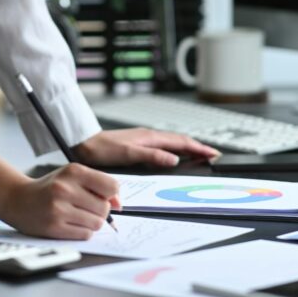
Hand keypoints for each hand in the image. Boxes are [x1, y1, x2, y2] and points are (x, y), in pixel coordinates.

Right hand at [2, 163, 120, 238]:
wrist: (18, 199)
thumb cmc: (50, 188)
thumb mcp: (72, 176)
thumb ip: (98, 185)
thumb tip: (118, 205)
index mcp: (74, 171)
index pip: (111, 186)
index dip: (111, 195)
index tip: (104, 197)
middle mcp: (66, 189)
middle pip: (104, 208)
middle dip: (100, 211)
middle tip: (86, 207)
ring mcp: (59, 209)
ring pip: (97, 223)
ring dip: (92, 222)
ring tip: (77, 215)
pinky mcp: (55, 227)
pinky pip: (85, 234)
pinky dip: (83, 231)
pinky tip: (70, 223)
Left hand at [72, 127, 219, 169]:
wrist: (84, 143)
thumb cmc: (102, 149)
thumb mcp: (128, 154)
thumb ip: (152, 156)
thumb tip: (174, 159)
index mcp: (150, 137)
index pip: (181, 142)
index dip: (198, 148)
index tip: (213, 154)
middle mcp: (149, 136)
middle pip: (180, 141)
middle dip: (197, 147)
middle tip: (212, 155)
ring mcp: (144, 139)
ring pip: (172, 143)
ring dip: (187, 149)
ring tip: (199, 156)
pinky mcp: (138, 144)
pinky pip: (163, 146)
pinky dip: (175, 151)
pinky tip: (174, 157)